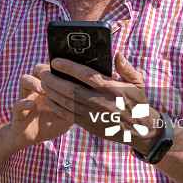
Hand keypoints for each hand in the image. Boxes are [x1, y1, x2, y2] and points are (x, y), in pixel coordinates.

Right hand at [9, 67, 72, 149]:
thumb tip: (95, 97)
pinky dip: (24, 103)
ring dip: (33, 82)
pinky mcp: (18, 110)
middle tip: (52, 76)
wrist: (32, 135)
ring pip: (24, 80)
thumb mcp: (69, 113)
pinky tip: (32, 105)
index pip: (53, 68)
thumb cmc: (53, 122)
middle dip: (45, 70)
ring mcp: (26, 97)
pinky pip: (18, 103)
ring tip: (42, 90)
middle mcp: (37, 88)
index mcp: (49, 86)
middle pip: (37, 69)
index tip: (67, 68)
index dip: (58, 65)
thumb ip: (78, 104)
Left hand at [39, 52, 162, 152]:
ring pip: (67, 102)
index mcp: (112, 89)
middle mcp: (101, 102)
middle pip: (71, 89)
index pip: (86, 75)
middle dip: (54, 80)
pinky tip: (49, 98)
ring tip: (42, 83)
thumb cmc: (136, 101)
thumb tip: (117, 53)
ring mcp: (94, 115)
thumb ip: (125, 67)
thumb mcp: (137, 83)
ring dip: (52, 92)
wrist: (140, 130)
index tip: (55, 61)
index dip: (69, 67)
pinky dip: (56, 106)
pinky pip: (68, 115)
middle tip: (42, 72)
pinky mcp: (89, 125)